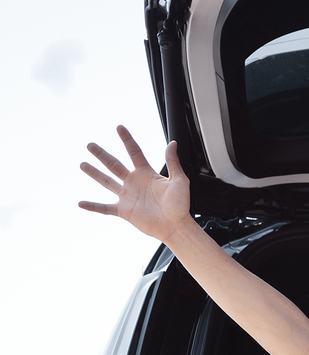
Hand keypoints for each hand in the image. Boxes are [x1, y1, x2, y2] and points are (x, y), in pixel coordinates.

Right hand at [79, 126, 192, 244]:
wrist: (177, 226)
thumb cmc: (181, 205)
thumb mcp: (179, 180)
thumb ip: (173, 162)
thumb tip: (172, 143)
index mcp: (147, 174)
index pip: (134, 152)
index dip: (127, 140)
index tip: (119, 127)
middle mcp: (135, 183)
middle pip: (114, 165)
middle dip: (102, 155)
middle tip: (90, 145)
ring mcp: (128, 196)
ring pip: (107, 182)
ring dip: (94, 173)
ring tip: (83, 164)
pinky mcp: (124, 211)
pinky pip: (105, 208)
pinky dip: (93, 206)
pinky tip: (81, 203)